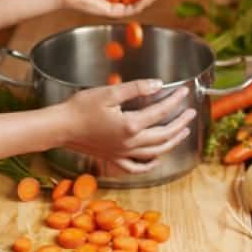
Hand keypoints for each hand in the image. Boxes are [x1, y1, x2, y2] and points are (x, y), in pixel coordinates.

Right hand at [58, 80, 196, 172]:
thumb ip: (136, 88)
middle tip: (191, 113)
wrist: (60, 127)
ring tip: (183, 133)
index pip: (160, 111)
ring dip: (172, 142)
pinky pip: (136, 167)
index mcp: (131, 124)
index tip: (184, 91)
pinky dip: (150, 164)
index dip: (175, 100)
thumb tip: (158, 84)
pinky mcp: (114, 158)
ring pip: (155, 152)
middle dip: (180, 123)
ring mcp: (122, 153)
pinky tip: (157, 159)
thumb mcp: (109, 93)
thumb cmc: (81, 108)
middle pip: (163, 134)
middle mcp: (130, 142)